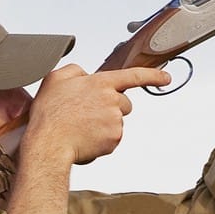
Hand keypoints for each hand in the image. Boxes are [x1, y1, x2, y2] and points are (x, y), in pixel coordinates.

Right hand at [21, 64, 172, 164]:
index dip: (153, 75)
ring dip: (103, 124)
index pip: (134, 75)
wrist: (48, 143)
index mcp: (101, 83)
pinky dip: (101, 140)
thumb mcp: (55, 79)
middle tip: (86, 114)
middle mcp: (113, 100)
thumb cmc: (49, 113)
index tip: (166, 78)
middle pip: (124, 103)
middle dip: (111, 107)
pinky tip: (84, 138)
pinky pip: (112, 138)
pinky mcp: (114, 139)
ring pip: (117, 121)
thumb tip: (85, 74)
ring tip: (80, 127)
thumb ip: (75, 71)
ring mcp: (115, 121)